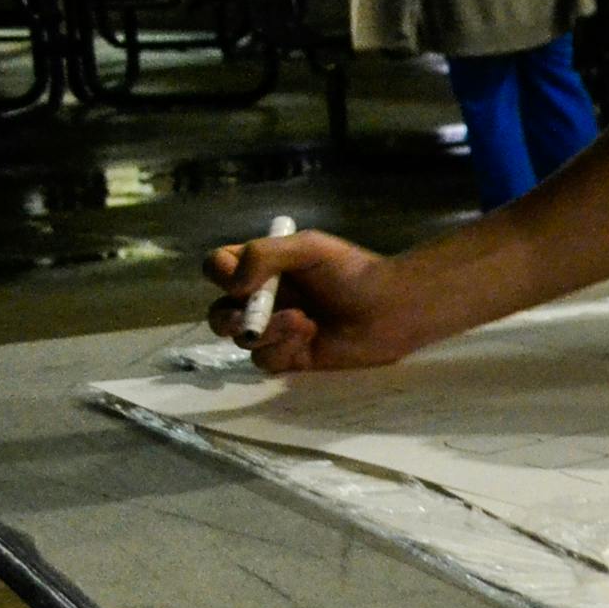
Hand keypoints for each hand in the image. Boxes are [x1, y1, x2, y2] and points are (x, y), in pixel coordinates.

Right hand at [202, 229, 428, 370]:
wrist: (392, 307)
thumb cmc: (352, 271)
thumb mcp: (308, 248)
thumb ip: (264, 255)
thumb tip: (232, 285)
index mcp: (261, 268)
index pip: (217, 268)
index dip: (220, 274)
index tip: (240, 279)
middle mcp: (263, 300)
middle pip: (218, 313)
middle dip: (228, 317)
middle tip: (248, 318)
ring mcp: (276, 330)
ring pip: (242, 339)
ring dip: (267, 331)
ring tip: (303, 321)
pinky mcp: (291, 356)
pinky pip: (265, 359)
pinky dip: (283, 347)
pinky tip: (311, 334)